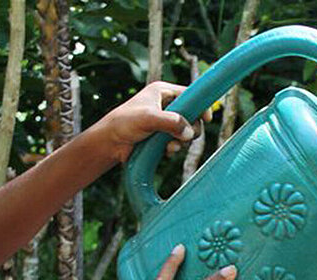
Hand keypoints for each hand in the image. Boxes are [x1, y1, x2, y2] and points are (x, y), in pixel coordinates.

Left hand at [95, 82, 211, 162]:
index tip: (207, 118)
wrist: (110, 143)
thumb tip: (189, 132)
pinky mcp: (161, 136)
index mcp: (162, 91)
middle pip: (192, 115)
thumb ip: (171, 122)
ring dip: (182, 141)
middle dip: (190, 128)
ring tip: (170, 146)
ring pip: (186, 131)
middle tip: (186, 137)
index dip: (200, 106)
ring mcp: (164, 121)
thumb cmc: (124, 123)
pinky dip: (175, 147)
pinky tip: (166, 151)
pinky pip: (178, 141)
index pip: (189, 94)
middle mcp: (165, 105)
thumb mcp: (149, 118)